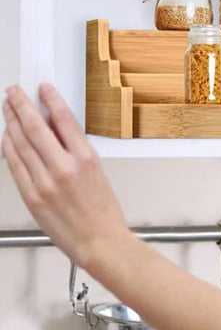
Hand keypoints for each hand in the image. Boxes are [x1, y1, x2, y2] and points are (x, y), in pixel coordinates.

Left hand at [2, 83, 129, 268]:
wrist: (98, 241)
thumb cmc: (102, 210)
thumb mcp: (97, 171)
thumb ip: (74, 150)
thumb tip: (54, 129)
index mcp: (86, 158)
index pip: (63, 120)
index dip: (50, 100)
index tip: (42, 88)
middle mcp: (63, 168)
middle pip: (36, 128)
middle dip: (22, 106)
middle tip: (14, 92)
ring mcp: (44, 182)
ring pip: (21, 144)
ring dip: (11, 123)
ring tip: (7, 109)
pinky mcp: (31, 196)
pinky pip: (15, 165)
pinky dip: (9, 148)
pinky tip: (7, 137)